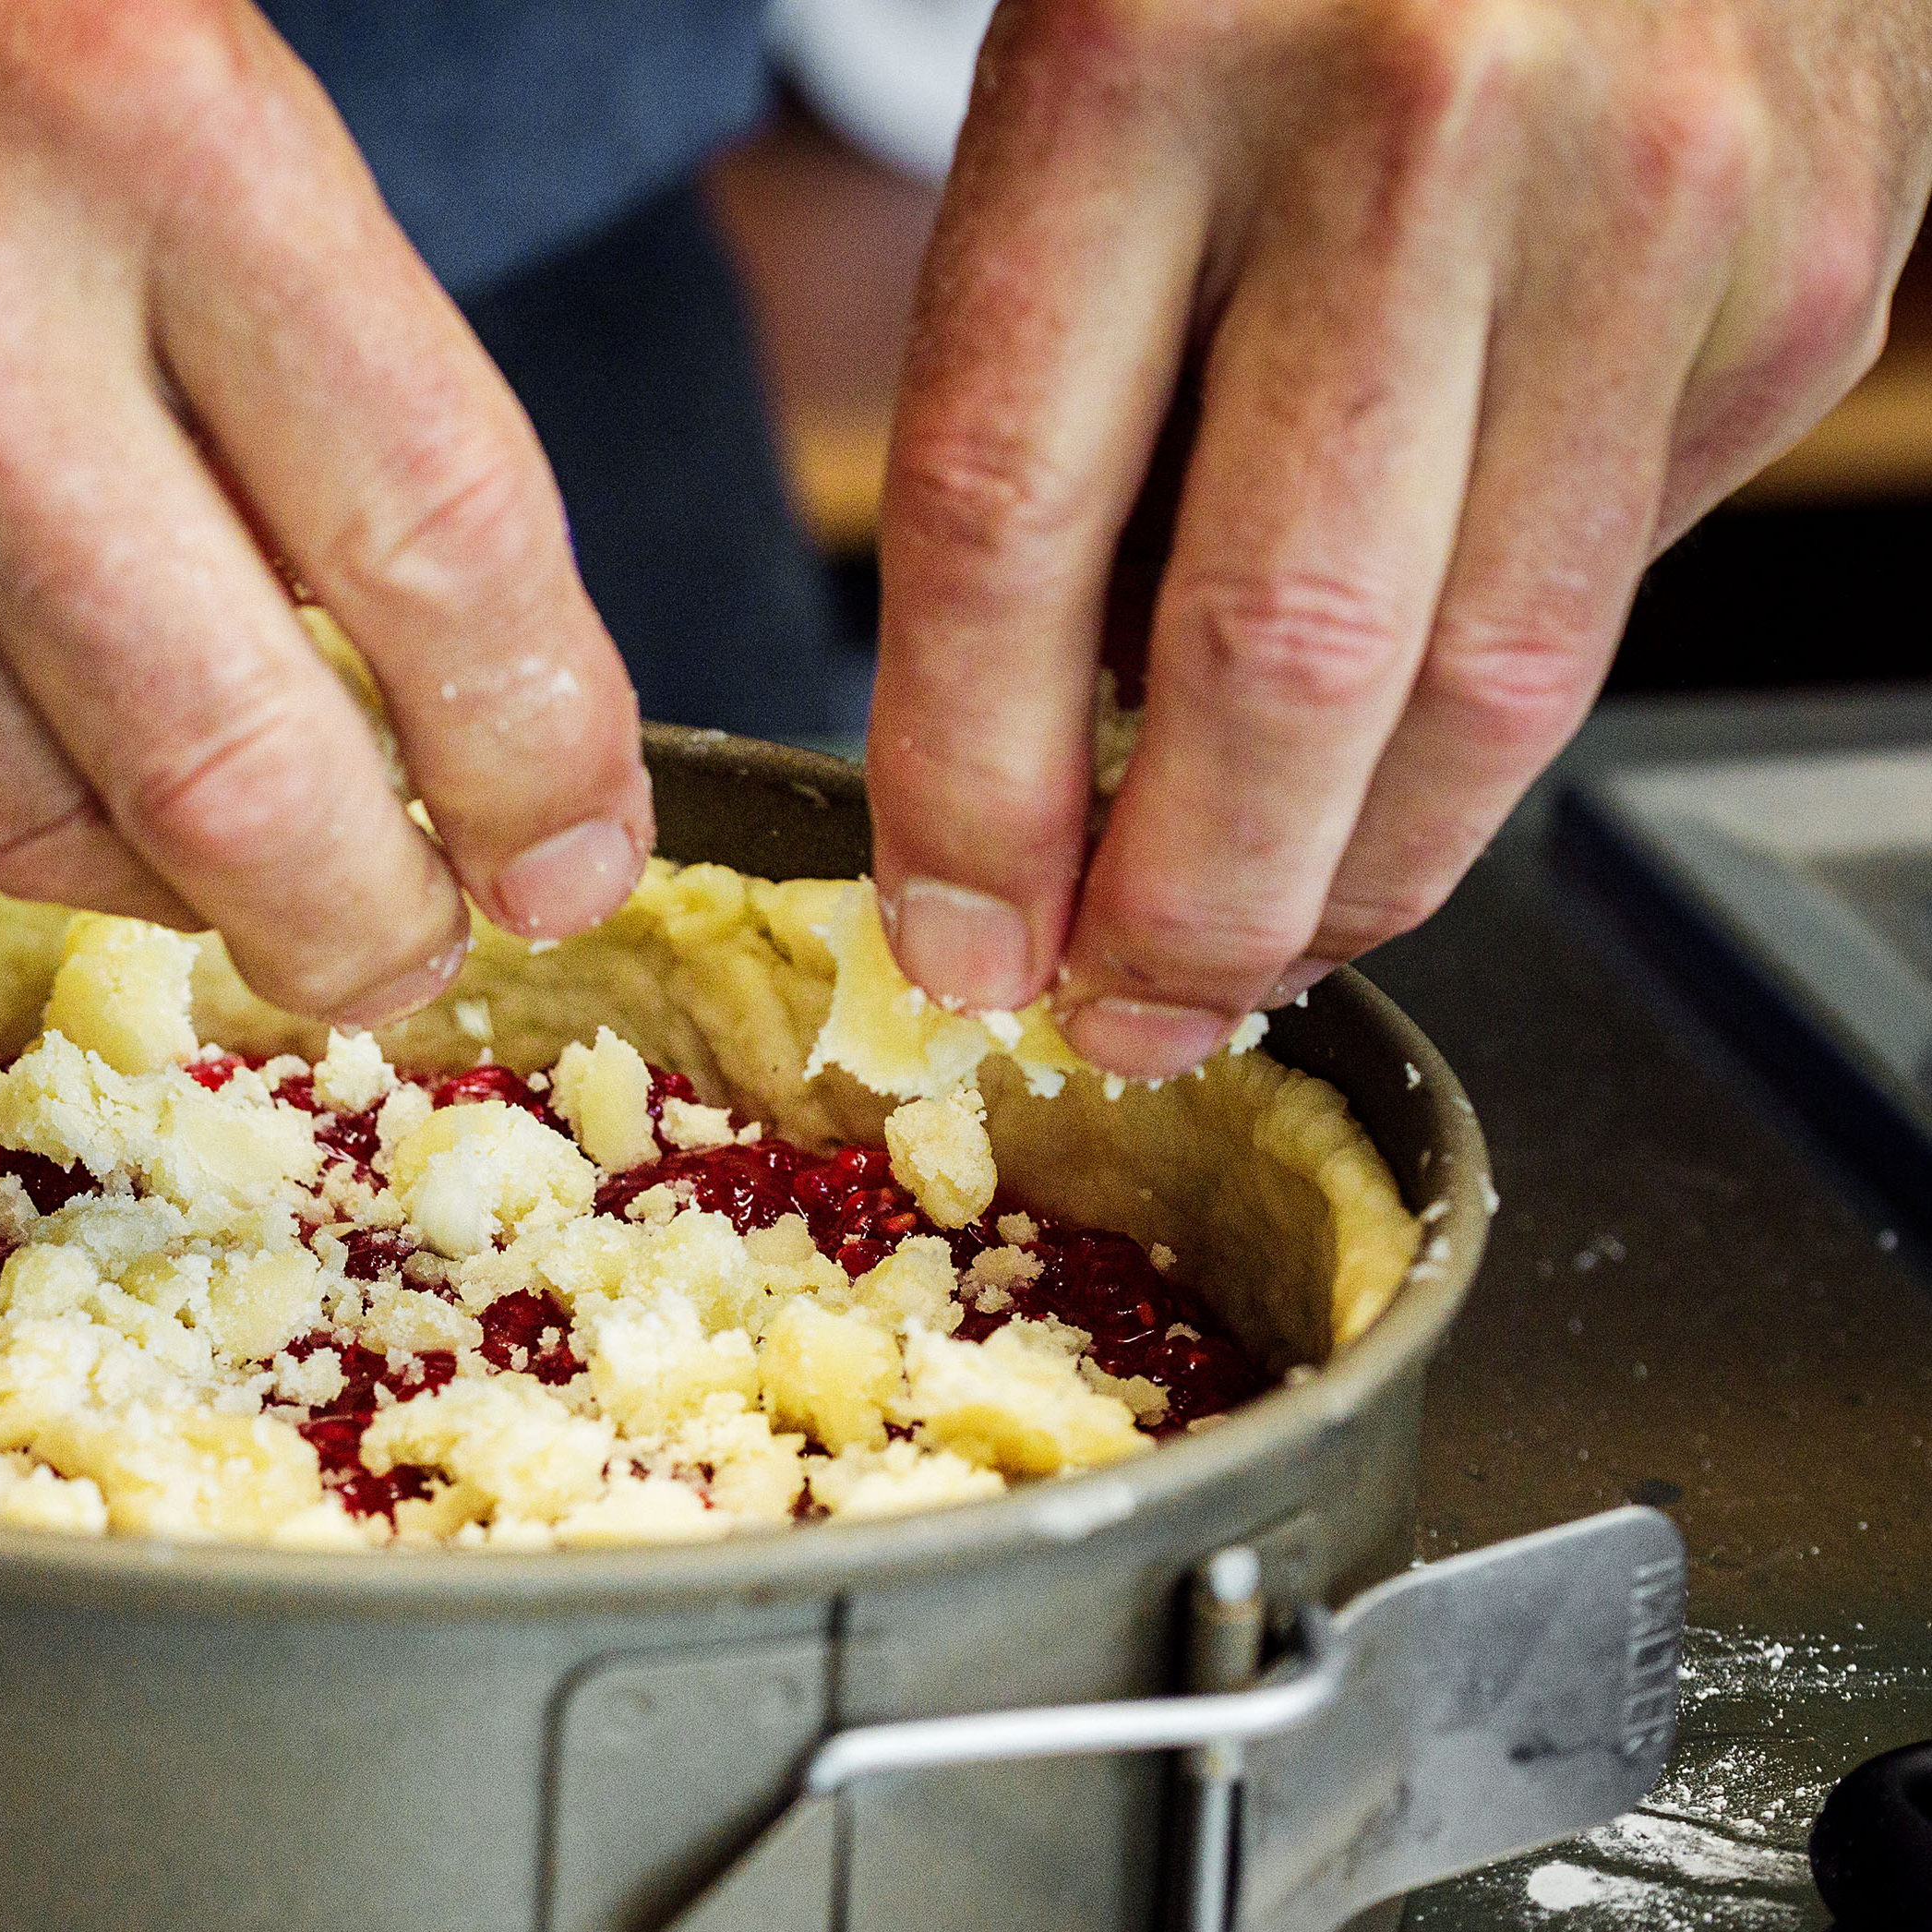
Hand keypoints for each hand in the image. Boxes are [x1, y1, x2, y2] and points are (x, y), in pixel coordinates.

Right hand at [0, 0, 652, 1024]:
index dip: (537, 742)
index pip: (434, 532)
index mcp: (133, 109)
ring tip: (247, 866)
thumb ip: (289, 299)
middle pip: (237, 765)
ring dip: (180, 881)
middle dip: (371, 914)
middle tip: (419, 941)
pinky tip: (12, 694)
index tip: (573, 841)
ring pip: (37, 819)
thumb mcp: (125, 21)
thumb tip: (446, 613)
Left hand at [864, 0, 1931, 1073]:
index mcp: (1153, 59)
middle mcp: (1421, 130)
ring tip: (1250, 956)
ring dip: (1352, 883)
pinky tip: (1407, 745)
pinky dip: (1490, 722)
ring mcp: (1652, 211)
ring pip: (1488, 685)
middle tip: (1116, 1016)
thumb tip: (1038, 770)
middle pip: (1272, 653)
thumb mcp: (1097, 80)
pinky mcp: (1800, 282)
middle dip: (1183, 907)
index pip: (1006, 517)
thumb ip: (1061, 383)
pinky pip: (1616, 591)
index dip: (966, 786)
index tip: (951, 934)